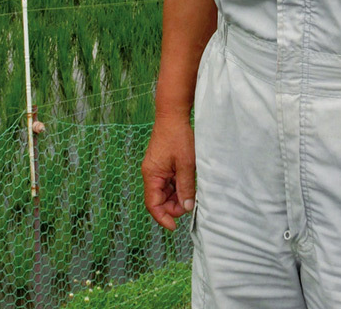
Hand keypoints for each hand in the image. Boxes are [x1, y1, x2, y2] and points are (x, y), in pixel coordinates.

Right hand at [141, 114, 195, 230]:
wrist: (173, 114)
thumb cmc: (178, 136)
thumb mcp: (185, 164)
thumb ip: (185, 187)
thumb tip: (186, 208)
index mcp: (151, 175)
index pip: (153, 205)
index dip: (163, 218)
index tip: (175, 226)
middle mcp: (150, 173)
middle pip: (159, 199)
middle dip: (173, 206)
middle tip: (189, 204)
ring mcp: (155, 168)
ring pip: (164, 191)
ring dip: (176, 195)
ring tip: (191, 191)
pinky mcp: (161, 163)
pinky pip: (167, 181)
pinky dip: (177, 185)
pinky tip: (187, 181)